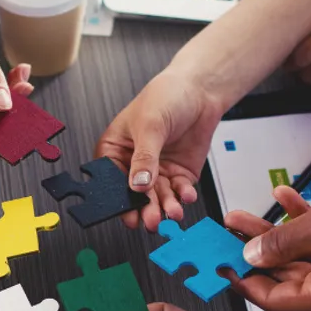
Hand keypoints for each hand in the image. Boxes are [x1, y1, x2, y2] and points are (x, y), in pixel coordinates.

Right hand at [96, 70, 228, 229]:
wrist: (200, 90)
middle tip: (151, 220)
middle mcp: (134, 164)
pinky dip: (183, 196)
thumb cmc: (166, 96)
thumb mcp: (150, 125)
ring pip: (158, 198)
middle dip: (144, 209)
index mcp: (115, 149)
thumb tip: (138, 184)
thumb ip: (144, 158)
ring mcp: (157, 171)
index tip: (128, 213)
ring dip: (165, 207)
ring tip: (172, 213)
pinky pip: (179, 192)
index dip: (118, 198)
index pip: (111, 180)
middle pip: (135, 195)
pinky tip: (186, 195)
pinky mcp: (178, 174)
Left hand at [225, 170, 310, 310]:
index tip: (224, 270)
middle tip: (230, 237)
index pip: (276, 302)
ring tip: (246, 216)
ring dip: (273, 234)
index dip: (246, 284)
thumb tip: (252, 256)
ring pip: (300, 256)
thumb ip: (280, 244)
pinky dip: (303, 224)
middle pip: (285, 277)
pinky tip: (286, 201)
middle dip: (255, 252)